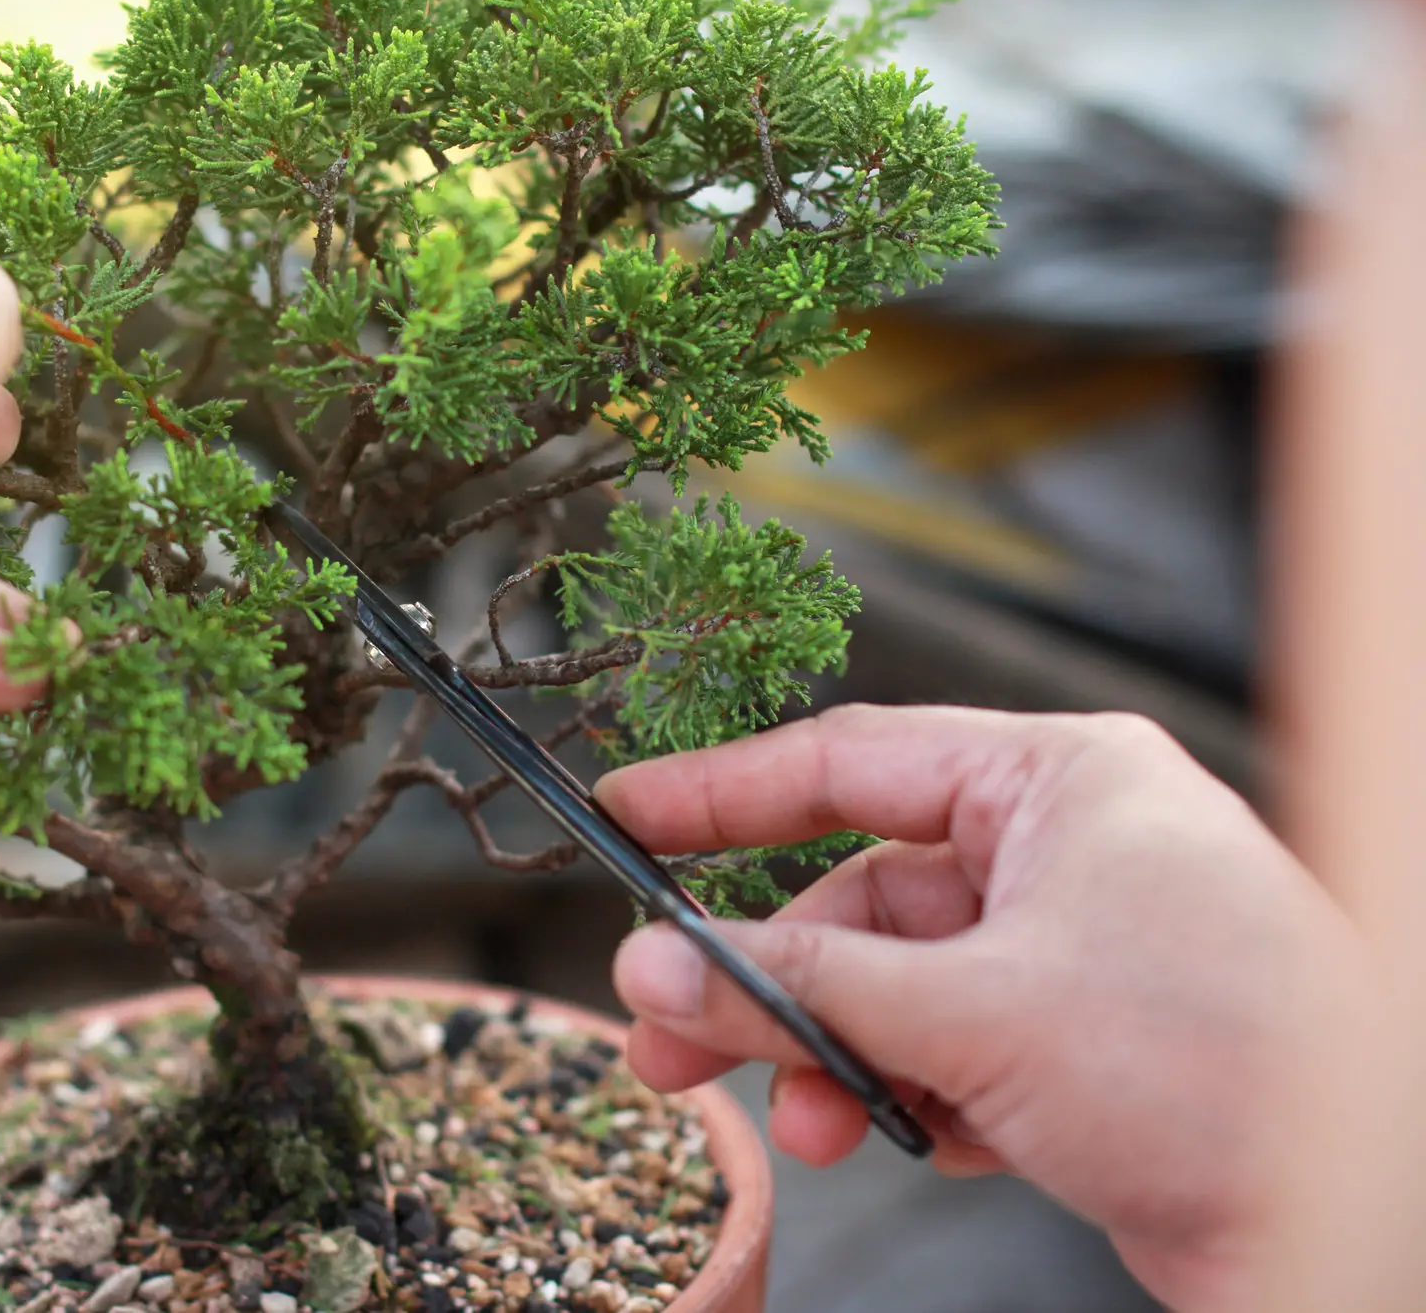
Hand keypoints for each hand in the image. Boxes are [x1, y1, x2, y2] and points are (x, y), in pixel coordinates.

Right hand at [600, 706, 1361, 1312]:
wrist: (1358, 1217)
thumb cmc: (1223, 1068)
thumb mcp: (975, 1014)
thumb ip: (800, 985)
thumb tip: (660, 963)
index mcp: (1059, 783)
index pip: (851, 762)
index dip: (724, 794)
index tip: (627, 819)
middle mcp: (1067, 851)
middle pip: (861, 897)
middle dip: (770, 980)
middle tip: (667, 1033)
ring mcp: (1077, 949)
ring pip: (898, 986)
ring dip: (837, 1056)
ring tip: (803, 1126)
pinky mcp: (1084, 1042)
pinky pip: (950, 1047)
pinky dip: (911, 1093)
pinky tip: (913, 1138)